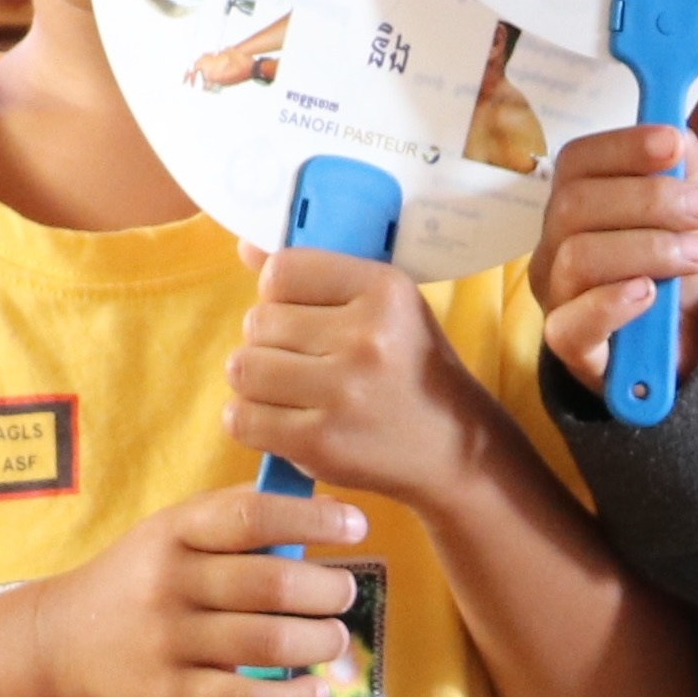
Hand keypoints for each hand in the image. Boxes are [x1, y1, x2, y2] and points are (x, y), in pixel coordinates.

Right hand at [28, 484, 374, 696]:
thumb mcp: (171, 529)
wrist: (61, 643)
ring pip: (269, 643)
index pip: (252, 517)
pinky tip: (315, 691)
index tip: (356, 526)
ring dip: (320, 641)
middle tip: (344, 593)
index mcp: (176, 531)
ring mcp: (168, 640)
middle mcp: (170, 582)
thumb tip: (311, 493)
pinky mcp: (170, 693)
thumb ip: (234, 510)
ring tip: (333, 637)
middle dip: (327, 591)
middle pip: (272, 585)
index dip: (313, 518)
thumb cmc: (139, 576)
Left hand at [227, 243, 495, 502]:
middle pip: (258, 321)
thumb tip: (246, 247)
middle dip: (269, 343)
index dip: (278, 294)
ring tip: (290, 391)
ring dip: (256, 382)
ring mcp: (344, 392)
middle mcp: (367, 336)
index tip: (300, 314)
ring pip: (243, 368)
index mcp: (386, 289)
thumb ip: (318, 275)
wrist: (455, 449)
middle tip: (302, 362)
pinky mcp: (322, 442)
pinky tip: (280, 421)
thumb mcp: (385, 308)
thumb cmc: (410, 370)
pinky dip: (250, 421)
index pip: (283, 270)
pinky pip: (242, 418)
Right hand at [529, 123, 697, 389]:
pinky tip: (648, 294)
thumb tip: (676, 135)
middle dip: (648, 200)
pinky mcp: (570, 346)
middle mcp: (556, 244)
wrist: (697, 339)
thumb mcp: (694, 212)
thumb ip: (684, 171)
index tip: (672, 144)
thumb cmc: (684, 267)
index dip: (623, 146)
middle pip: (574, 204)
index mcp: (580, 202)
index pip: (577, 160)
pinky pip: (572, 322)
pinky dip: (613, 302)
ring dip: (647, 249)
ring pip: (577, 256)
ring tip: (695, 257)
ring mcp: (557, 295)